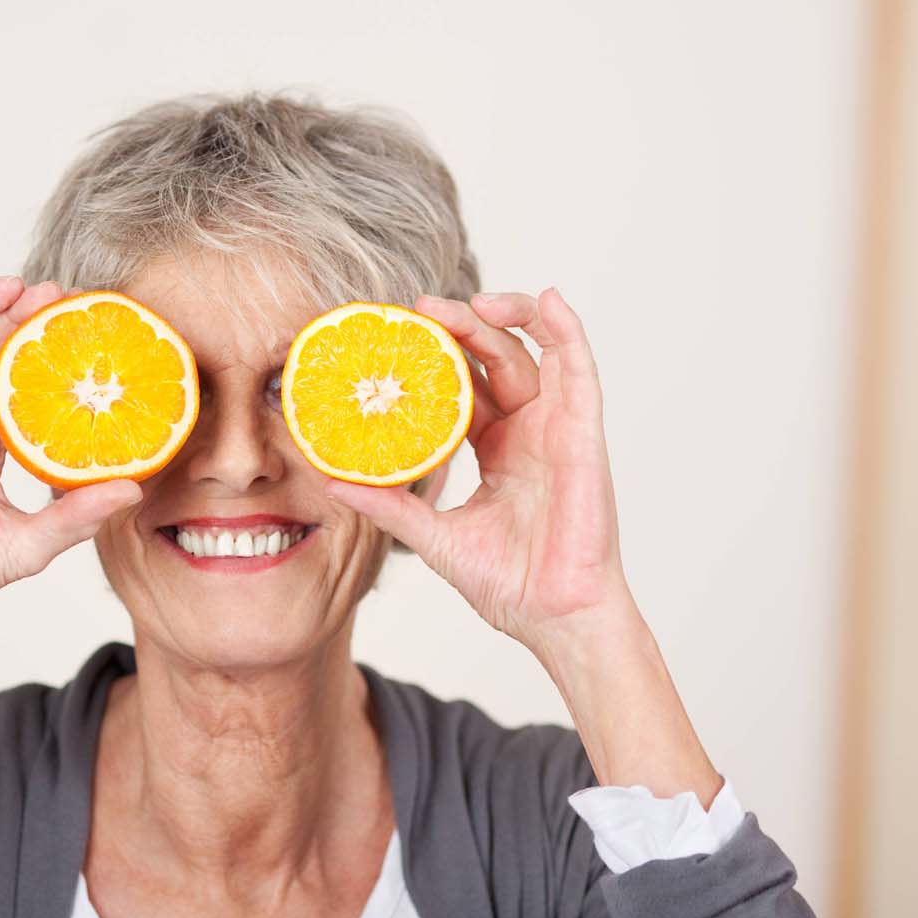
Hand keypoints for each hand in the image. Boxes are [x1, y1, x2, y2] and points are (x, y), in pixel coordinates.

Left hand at [323, 287, 625, 651]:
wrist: (554, 618)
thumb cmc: (510, 585)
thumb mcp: (436, 538)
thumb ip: (392, 507)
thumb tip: (334, 483)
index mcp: (497, 450)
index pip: (464, 386)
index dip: (435, 356)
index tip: (396, 334)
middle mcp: (528, 431)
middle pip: (494, 359)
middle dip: (460, 327)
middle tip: (420, 309)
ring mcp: (557, 429)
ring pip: (535, 352)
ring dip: (507, 316)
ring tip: (471, 300)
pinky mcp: (583, 434)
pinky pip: (580, 370)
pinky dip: (568, 331)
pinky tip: (550, 299)